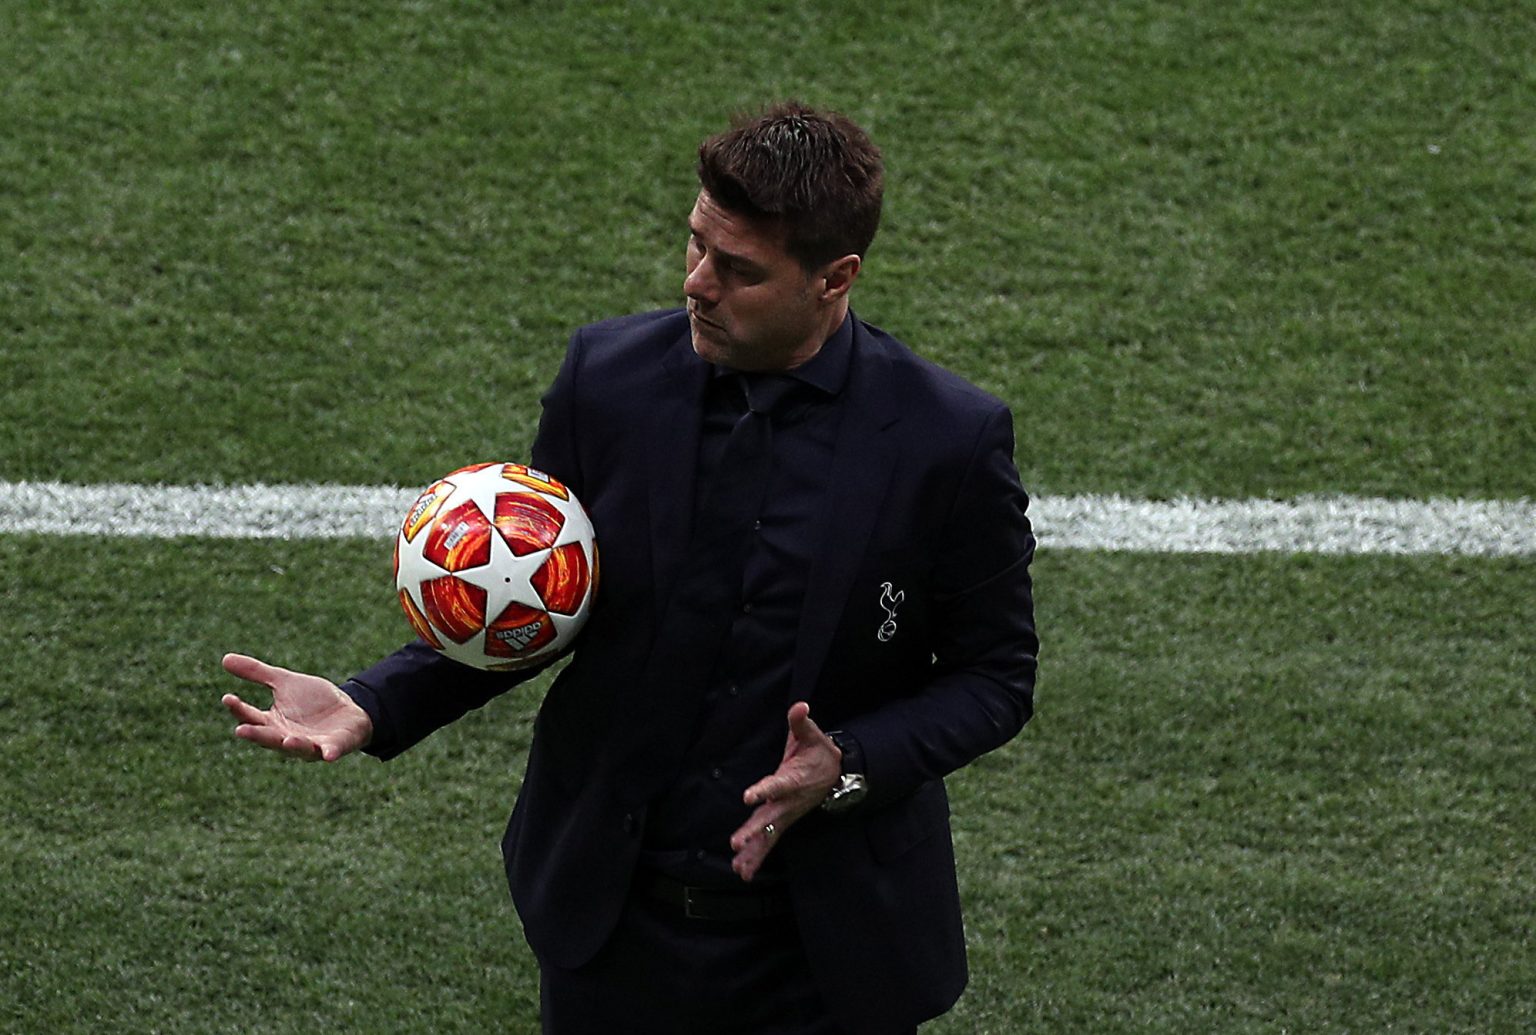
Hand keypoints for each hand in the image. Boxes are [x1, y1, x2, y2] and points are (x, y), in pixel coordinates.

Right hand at [220, 653, 372, 761]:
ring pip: (299, 748)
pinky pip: (331, 751)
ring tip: (286, 740)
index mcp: (273, 724)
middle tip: (241, 730)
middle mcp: (287, 738)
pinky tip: (328, 755)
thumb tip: (224, 658)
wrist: (349, 709)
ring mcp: (312, 745)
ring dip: (292, 746)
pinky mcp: (334, 746)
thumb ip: (257, 673)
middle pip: (269, 738)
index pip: (251, 718)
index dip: (239, 709)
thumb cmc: (313, 700)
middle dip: (257, 735)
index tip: (228, 698)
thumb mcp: (285, 682)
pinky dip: (329, 753)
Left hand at [729, 702, 841, 881]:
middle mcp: (788, 801)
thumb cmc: (819, 753)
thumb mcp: (812, 735)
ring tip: (738, 866)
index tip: (748, 796)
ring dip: (754, 851)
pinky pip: (770, 842)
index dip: (762, 790)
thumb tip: (800, 705)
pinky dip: (757, 857)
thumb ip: (802, 722)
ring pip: (769, 835)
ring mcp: (786, 814)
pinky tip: (742, 871)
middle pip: (770, 818)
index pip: (776, 785)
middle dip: (753, 831)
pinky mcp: (783, 821)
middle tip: (737, 843)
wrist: (837, 774)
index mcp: (792, 779)